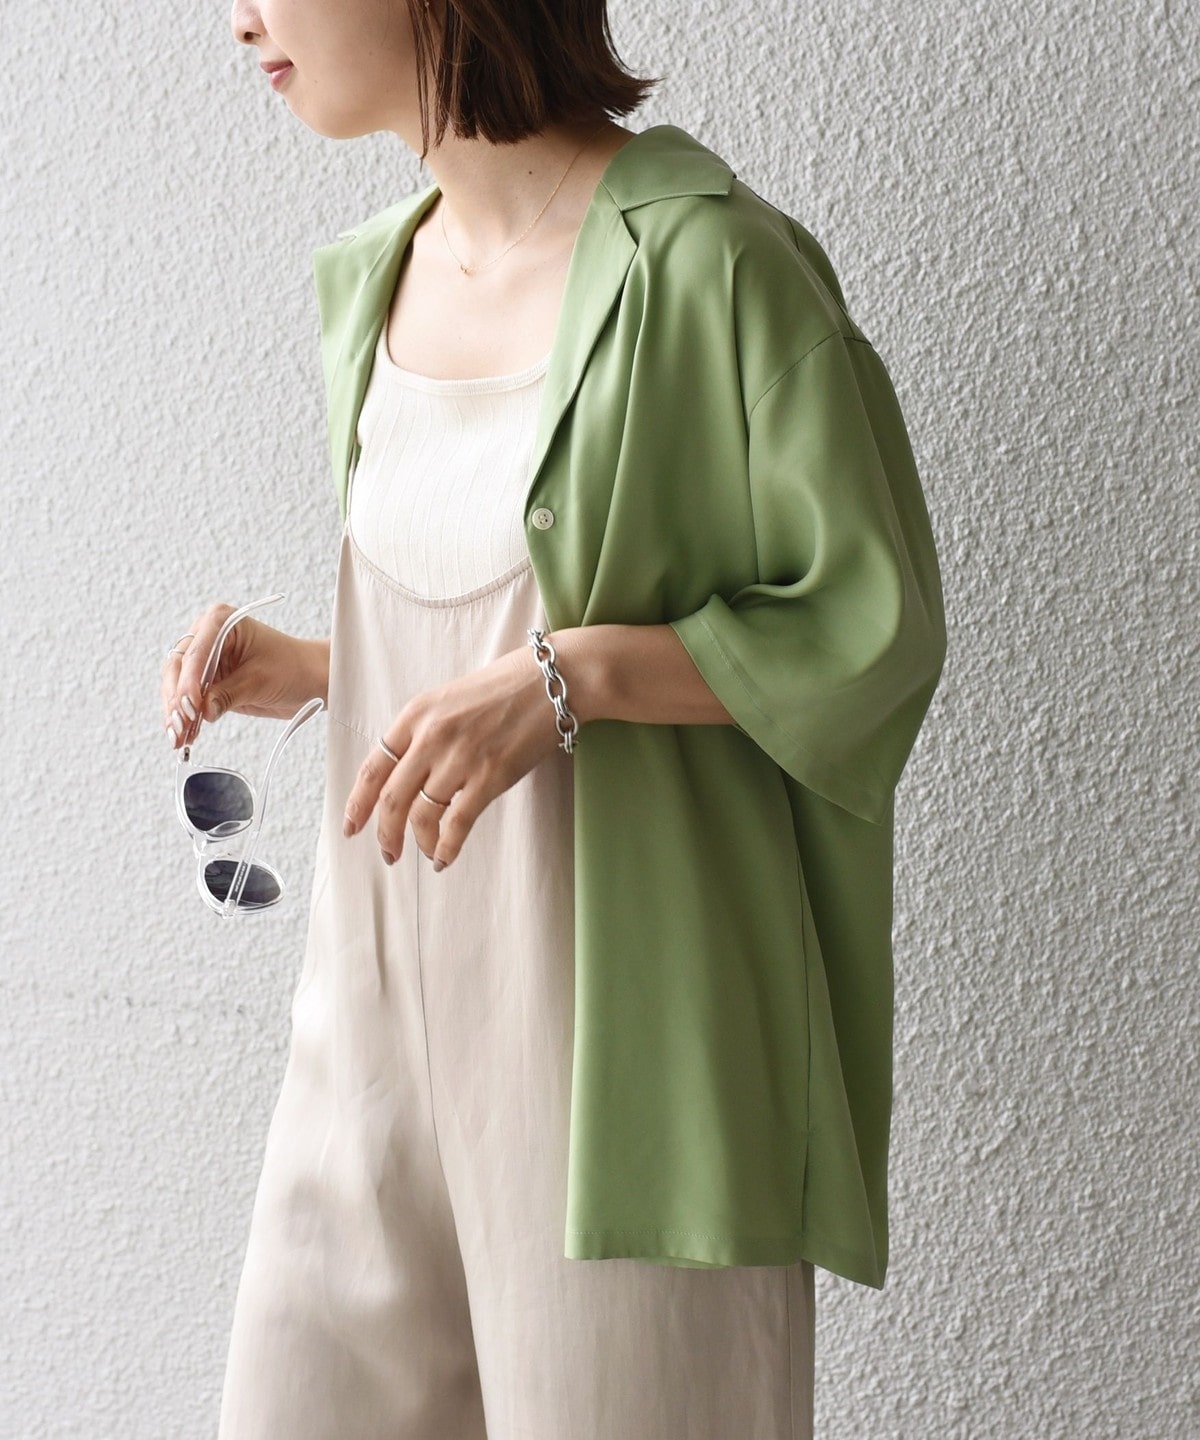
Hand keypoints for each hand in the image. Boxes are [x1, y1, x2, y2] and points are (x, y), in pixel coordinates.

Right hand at [161, 604, 328, 749]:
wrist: (310, 680)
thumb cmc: (293, 668)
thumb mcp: (260, 680)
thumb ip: (228, 695)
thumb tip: (203, 712)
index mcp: (220, 621)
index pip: (195, 652)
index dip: (188, 681)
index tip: (190, 706)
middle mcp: (206, 636)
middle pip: (177, 668)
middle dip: (177, 699)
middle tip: (180, 726)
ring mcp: (204, 660)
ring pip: (176, 685)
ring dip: (175, 712)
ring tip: (178, 738)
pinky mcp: (207, 682)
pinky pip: (187, 699)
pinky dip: (183, 717)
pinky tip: (183, 735)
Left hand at [342, 644, 563, 868]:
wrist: (552, 681)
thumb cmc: (506, 686)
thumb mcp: (450, 697)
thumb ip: (425, 730)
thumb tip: (409, 771)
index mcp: (416, 714)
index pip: (374, 767)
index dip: (358, 803)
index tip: (352, 826)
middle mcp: (431, 737)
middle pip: (391, 798)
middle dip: (385, 833)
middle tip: (388, 853)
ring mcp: (460, 758)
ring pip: (422, 815)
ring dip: (418, 841)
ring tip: (423, 853)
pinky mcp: (490, 776)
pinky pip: (458, 823)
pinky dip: (447, 846)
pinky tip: (444, 858)